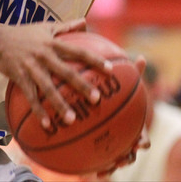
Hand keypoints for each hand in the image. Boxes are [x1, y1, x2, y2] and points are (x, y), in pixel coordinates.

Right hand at [0, 19, 111, 130]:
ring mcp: (31, 68)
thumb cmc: (23, 33)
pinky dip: (38, 111)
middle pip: (65, 71)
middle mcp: (43, 56)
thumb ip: (65, 26)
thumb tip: (85, 21)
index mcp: (52, 44)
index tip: (110, 70)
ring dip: (59, 104)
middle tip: (97, 98)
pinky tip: (46, 125)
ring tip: (72, 120)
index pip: (77, 51)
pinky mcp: (20, 78)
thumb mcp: (44, 27)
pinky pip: (30, 96)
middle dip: (81, 85)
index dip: (94, 60)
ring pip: (47, 88)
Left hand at [95, 55, 148, 176]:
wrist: (95, 109)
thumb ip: (128, 74)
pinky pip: (95, 165)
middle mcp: (123, 140)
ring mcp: (110, 148)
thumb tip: (140, 56)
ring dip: (110, 168)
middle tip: (121, 160)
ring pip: (113, 162)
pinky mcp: (96, 154)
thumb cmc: (111, 94)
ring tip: (103, 171)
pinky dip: (91, 170)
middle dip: (127, 158)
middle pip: (129, 153)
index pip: (142, 136)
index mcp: (131, 127)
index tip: (140, 142)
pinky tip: (84, 173)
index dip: (142, 141)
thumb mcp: (118, 84)